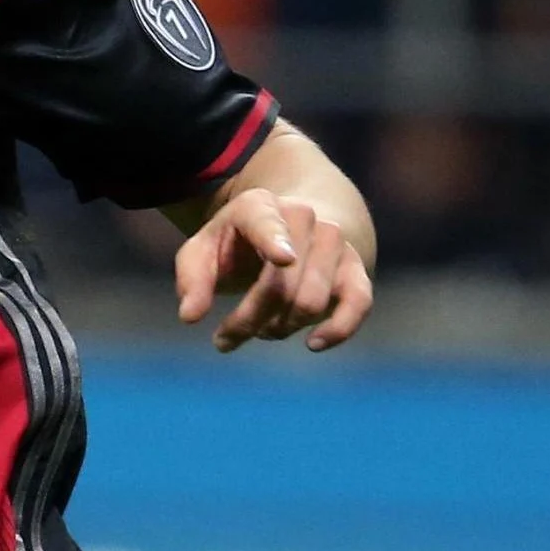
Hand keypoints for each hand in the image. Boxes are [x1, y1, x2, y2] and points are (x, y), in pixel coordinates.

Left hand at [174, 188, 373, 352]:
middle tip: (225, 337)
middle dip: (249, 320)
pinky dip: (338, 329)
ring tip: (260, 329)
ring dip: (280, 328)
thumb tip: (190, 316)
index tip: (283, 259)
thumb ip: (192, 280)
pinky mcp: (357, 269)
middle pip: (280, 285)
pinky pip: (359, 303)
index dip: (274, 240)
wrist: (287, 232)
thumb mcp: (201, 253)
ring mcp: (335, 242)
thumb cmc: (235, 245)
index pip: (265, 223)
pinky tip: (312, 344)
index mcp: (258, 206)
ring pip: (311, 303)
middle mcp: (303, 217)